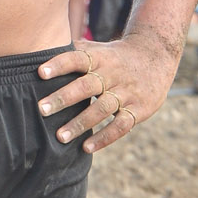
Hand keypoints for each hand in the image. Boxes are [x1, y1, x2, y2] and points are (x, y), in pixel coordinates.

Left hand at [36, 30, 176, 153]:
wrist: (157, 57)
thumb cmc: (116, 56)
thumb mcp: (99, 49)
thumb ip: (74, 52)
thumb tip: (40, 51)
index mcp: (100, 58)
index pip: (77, 58)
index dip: (59, 64)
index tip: (40, 73)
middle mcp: (112, 74)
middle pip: (87, 85)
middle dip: (64, 98)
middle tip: (41, 110)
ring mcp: (126, 92)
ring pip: (102, 108)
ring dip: (81, 123)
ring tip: (60, 136)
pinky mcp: (138, 109)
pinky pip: (121, 125)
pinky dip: (104, 137)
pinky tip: (86, 147)